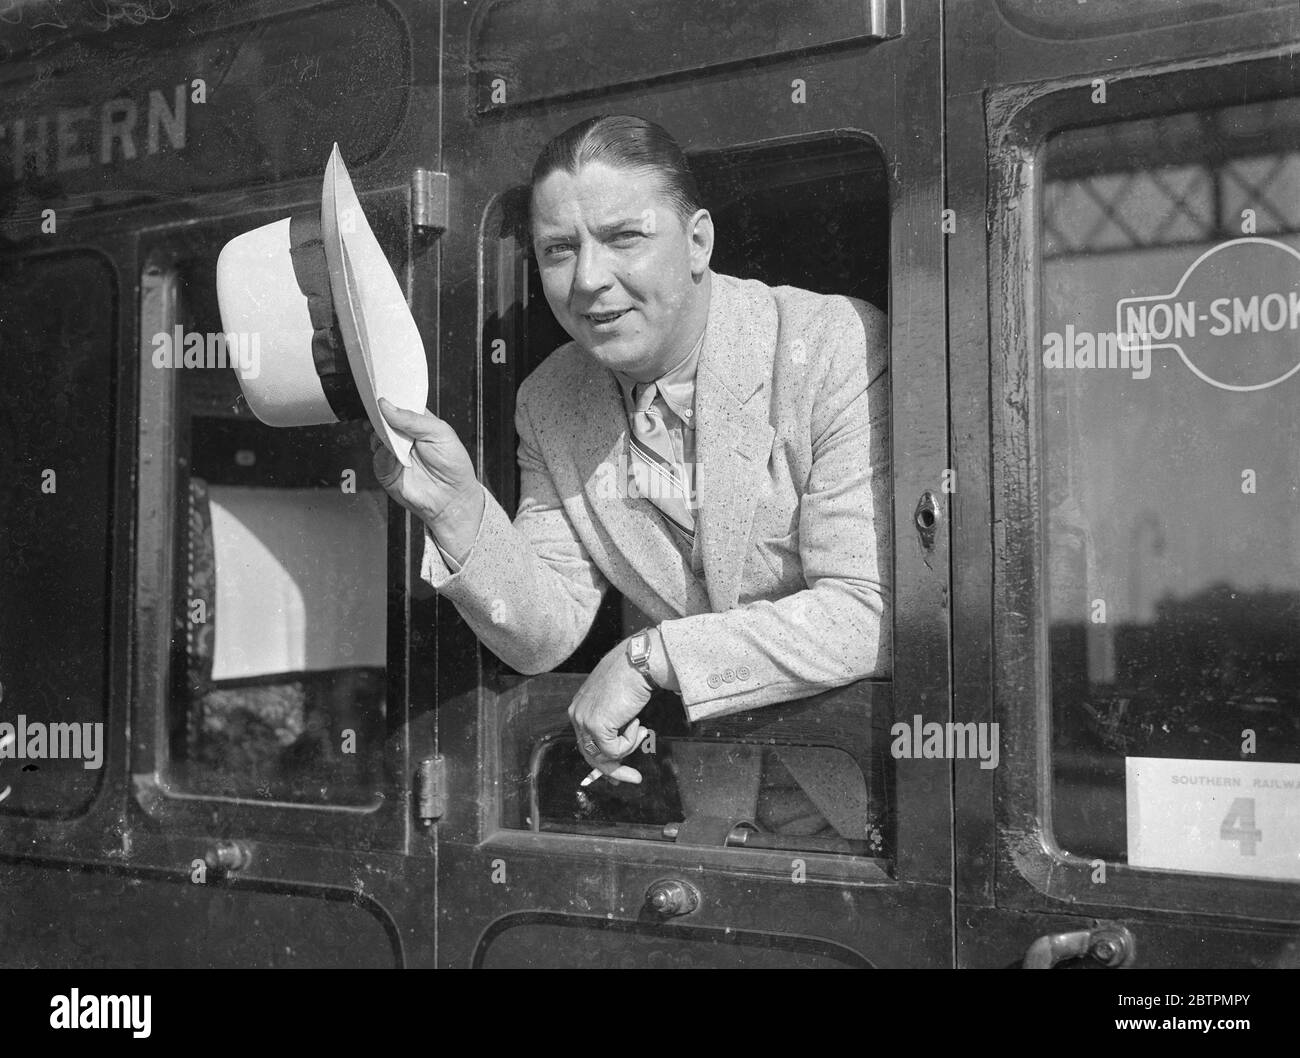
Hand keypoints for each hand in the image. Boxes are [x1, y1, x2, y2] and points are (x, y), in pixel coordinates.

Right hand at [370, 398, 483, 538]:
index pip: (399, 404)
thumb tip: (387, 406)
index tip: (383, 392)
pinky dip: (383, 454)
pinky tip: (393, 454)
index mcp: (418, 422)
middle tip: (379, 409)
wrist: (452, 498)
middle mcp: (403, 436)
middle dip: (380, 414)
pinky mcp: (385, 469)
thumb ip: (413, 419)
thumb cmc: (453, 465)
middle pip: (383, 419)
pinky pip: (377, 457)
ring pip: (376, 436)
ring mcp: (393, 452)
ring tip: (390, 434)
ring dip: (380, 434)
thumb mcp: (440, 433)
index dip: (391, 398)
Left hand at [569, 640, 654, 783]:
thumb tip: (619, 747)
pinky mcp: (595, 726)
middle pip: (591, 754)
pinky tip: (637, 723)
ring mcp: (583, 720)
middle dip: (614, 769)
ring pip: (604, 756)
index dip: (602, 761)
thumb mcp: (617, 703)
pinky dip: (630, 742)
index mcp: (579, 708)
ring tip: (642, 730)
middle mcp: (576, 715)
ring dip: (628, 747)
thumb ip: (613, 722)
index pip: (586, 743)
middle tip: (633, 778)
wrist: (638, 663)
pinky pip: (614, 750)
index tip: (615, 775)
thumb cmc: (632, 676)